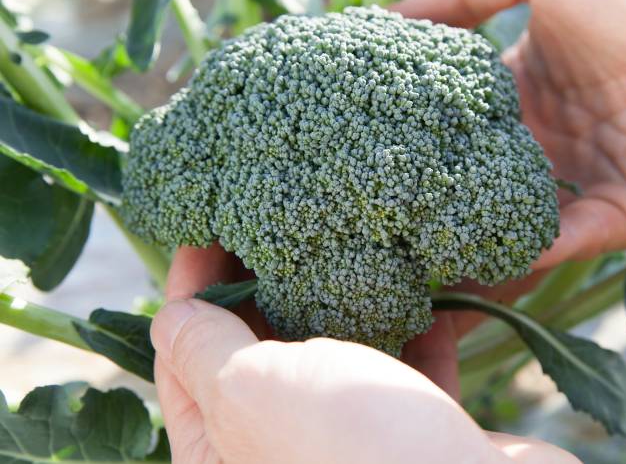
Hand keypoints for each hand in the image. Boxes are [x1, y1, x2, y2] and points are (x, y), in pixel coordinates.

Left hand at [152, 246, 579, 463]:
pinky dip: (415, 329)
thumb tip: (169, 319)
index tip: (209, 224)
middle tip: (279, 218)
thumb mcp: (251, 393)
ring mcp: (353, 442)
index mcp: (223, 450)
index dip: (191, 288)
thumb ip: (203, 352)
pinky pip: (410, 368)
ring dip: (348, 299)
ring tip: (352, 240)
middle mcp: (282, 448)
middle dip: (268, 282)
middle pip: (261, 349)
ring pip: (341, 354)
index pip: (185, 357)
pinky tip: (423, 292)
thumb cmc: (350, 454)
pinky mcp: (417, 434)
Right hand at [394, 0, 625, 270]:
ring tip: (412, 260)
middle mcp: (557, 130)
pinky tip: (475, 264)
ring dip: (471, 236)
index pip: (465, 112)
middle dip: (438, 193)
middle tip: (377, 216)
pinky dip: (524, 253)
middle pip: (484, 171)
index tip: (369, 145)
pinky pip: (566, 241)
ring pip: (517, 217)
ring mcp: (590, 175)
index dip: (420, 128)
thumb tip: (391, 18)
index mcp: (536, 75)